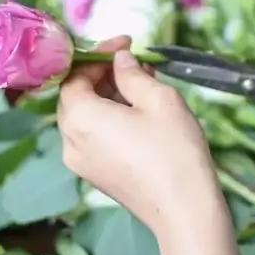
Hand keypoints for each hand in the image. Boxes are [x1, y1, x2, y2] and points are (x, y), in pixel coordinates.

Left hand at [57, 38, 225, 239]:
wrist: (184, 211)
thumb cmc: (174, 150)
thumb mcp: (158, 100)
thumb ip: (132, 73)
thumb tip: (120, 59)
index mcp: (80, 117)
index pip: (74, 74)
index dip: (98, 54)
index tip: (127, 44)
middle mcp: (70, 140)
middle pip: (75, 95)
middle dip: (102, 74)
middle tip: (135, 62)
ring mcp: (80, 162)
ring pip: (84, 116)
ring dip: (107, 95)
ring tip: (143, 86)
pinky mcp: (94, 175)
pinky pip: (92, 136)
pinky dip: (109, 118)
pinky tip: (139, 114)